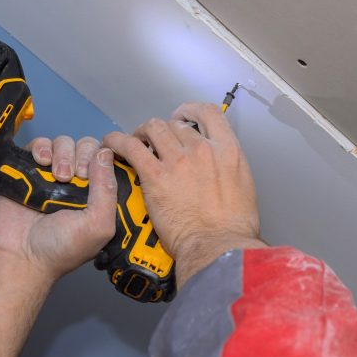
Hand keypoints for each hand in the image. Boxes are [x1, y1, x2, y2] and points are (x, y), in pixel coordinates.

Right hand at [0, 136, 116, 283]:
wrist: (19, 257)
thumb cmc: (61, 249)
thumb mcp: (97, 225)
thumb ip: (107, 190)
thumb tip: (106, 154)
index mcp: (99, 193)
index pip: (110, 160)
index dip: (106, 158)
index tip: (96, 173)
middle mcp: (79, 181)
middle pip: (88, 146)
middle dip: (85, 155)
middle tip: (77, 176)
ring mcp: (53, 174)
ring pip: (65, 143)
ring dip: (64, 153)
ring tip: (59, 176)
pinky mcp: (30, 170)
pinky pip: (40, 145)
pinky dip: (42, 147)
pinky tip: (42, 162)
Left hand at [104, 103, 264, 285]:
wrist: (218, 246)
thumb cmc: (234, 227)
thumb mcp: (244, 187)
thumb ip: (228, 169)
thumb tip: (218, 168)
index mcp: (228, 150)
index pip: (209, 113)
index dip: (190, 110)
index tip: (182, 117)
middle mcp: (202, 149)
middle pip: (176, 123)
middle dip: (164, 129)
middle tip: (155, 142)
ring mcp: (178, 160)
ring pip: (154, 128)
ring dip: (142, 132)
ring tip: (135, 142)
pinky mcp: (155, 176)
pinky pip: (131, 147)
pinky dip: (118, 142)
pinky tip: (112, 144)